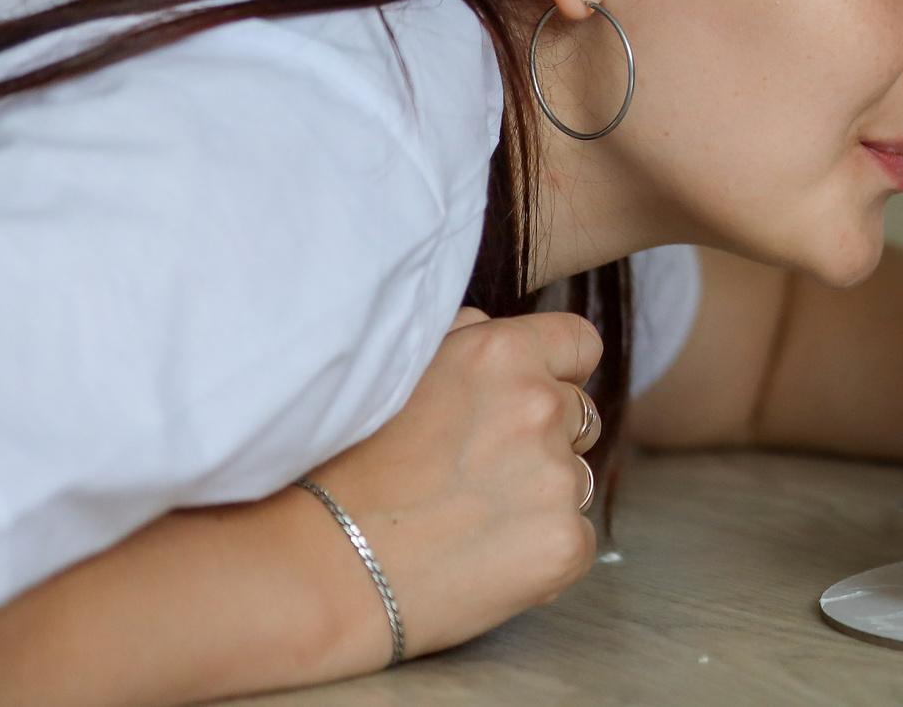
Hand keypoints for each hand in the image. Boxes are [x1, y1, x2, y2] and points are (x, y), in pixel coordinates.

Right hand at [292, 308, 603, 664]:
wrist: (322, 573)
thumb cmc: (344, 471)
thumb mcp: (399, 373)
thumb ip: (462, 339)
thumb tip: (493, 328)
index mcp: (503, 354)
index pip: (580, 345)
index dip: (557, 373)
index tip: (522, 404)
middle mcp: (540, 406)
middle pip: (580, 414)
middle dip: (545, 438)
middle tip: (477, 473)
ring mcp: (558, 477)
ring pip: (577, 478)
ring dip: (541, 495)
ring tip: (469, 520)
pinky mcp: (564, 543)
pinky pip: (576, 539)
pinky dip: (542, 551)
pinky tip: (483, 559)